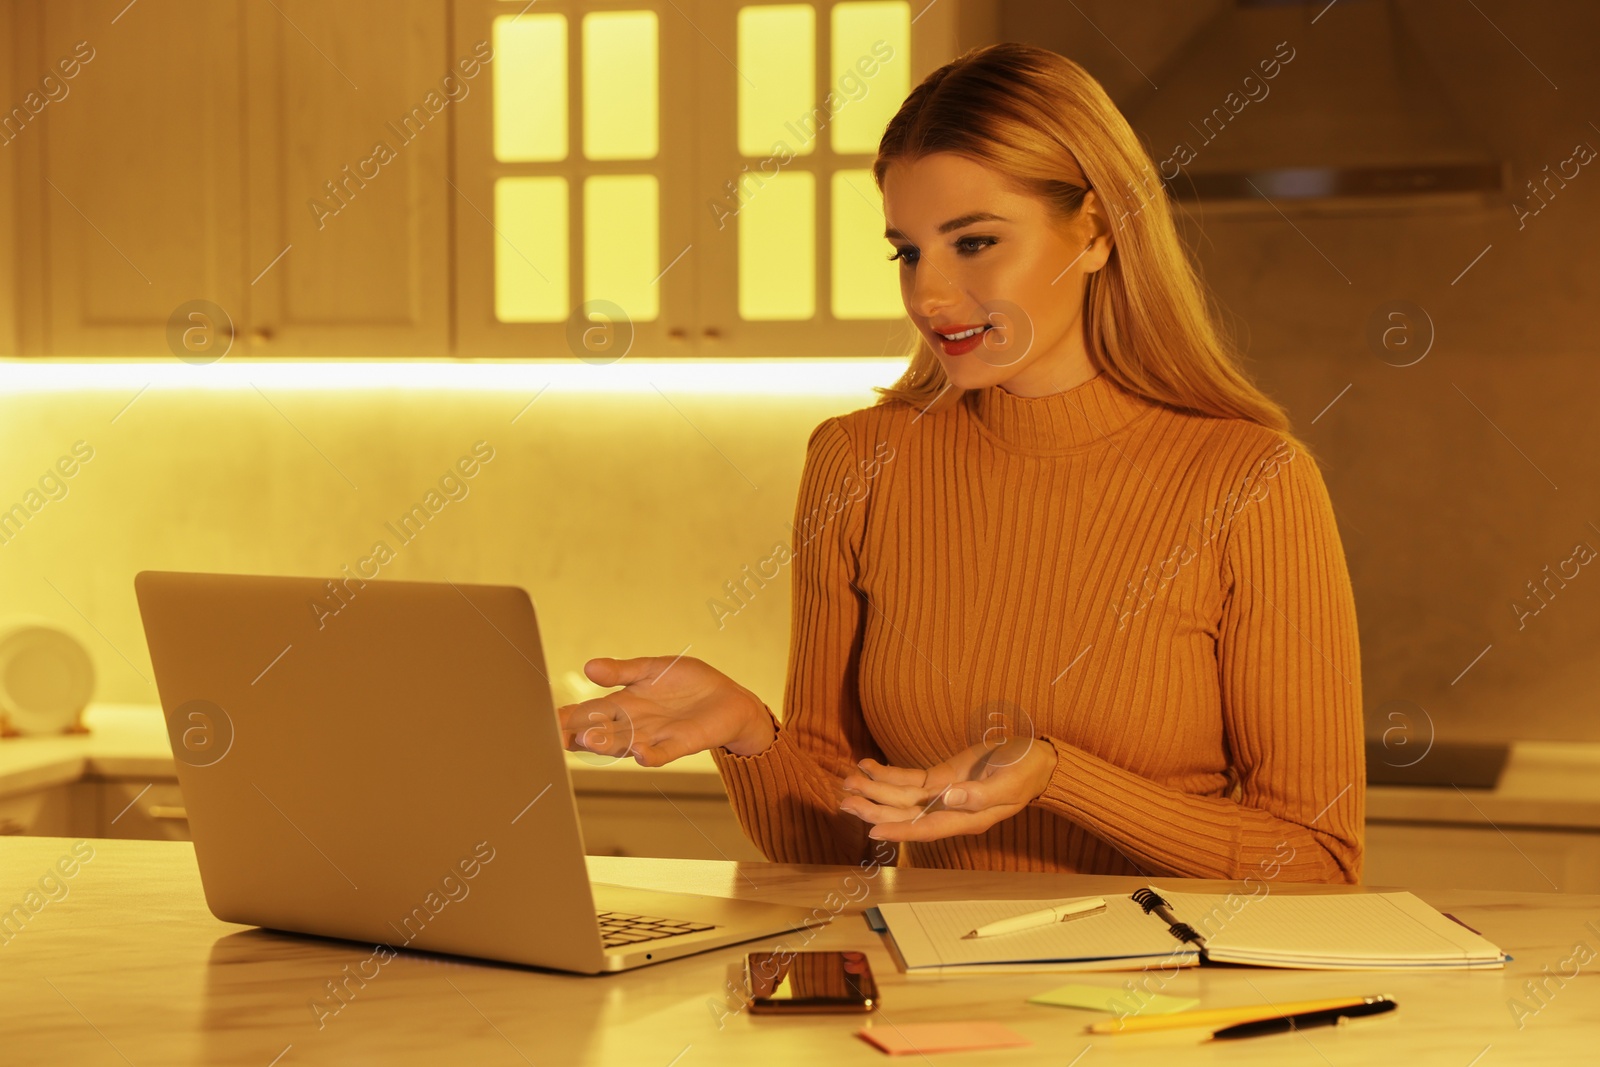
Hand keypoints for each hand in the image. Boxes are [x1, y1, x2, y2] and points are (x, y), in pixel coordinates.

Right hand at [556, 655, 775, 766]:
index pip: (588, 713)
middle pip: (600, 731)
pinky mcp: (682, 743)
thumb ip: (621, 670)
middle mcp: (634, 725)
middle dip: (580, 734)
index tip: (544, 719)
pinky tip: (642, 754)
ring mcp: (656, 736)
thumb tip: (588, 667)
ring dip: (608, 744)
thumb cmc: (687, 685)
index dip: (568, 717)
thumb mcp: (651, 669)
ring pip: (625, 744)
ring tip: (589, 741)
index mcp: (623, 705)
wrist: (728, 699)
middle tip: (558, 735)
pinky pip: (664, 753)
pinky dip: (653, 755)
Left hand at [836, 738, 1057, 841]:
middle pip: (905, 814)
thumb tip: (947, 799)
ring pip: (902, 797)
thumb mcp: (1008, 783)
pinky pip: (909, 779)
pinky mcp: (940, 777)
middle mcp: (949, 811)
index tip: (873, 829)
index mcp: (967, 818)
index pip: (927, 828)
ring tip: (847, 783)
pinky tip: (867, 767)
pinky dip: (887, 774)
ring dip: (874, 790)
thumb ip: (979, 795)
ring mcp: (943, 795)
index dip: (900, 830)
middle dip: (875, 808)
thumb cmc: (1026, 771)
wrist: (1036, 758)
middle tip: (845, 802)